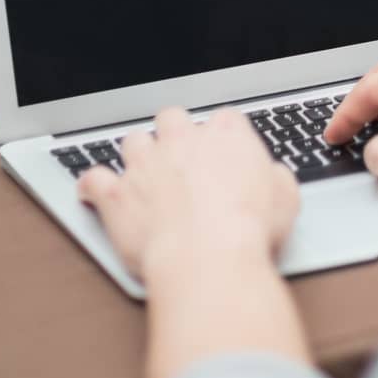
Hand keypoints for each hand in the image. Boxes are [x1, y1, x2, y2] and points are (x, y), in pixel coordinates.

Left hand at [78, 106, 298, 282]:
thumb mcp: (285, 200)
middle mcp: (182, 140)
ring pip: (133, 141)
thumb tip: (273, 178)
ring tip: (142, 174)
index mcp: (225, 134)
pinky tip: (92, 191)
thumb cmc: (247, 230)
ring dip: (137, 155)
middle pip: (172, 118)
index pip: (223, 120)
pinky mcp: (117, 193)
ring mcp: (146, 164)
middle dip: (174, 135)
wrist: (208, 258)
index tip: (225, 156)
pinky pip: (94, 179)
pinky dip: (92, 186)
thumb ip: (276, 179)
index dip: (223, 140)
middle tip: (182, 159)